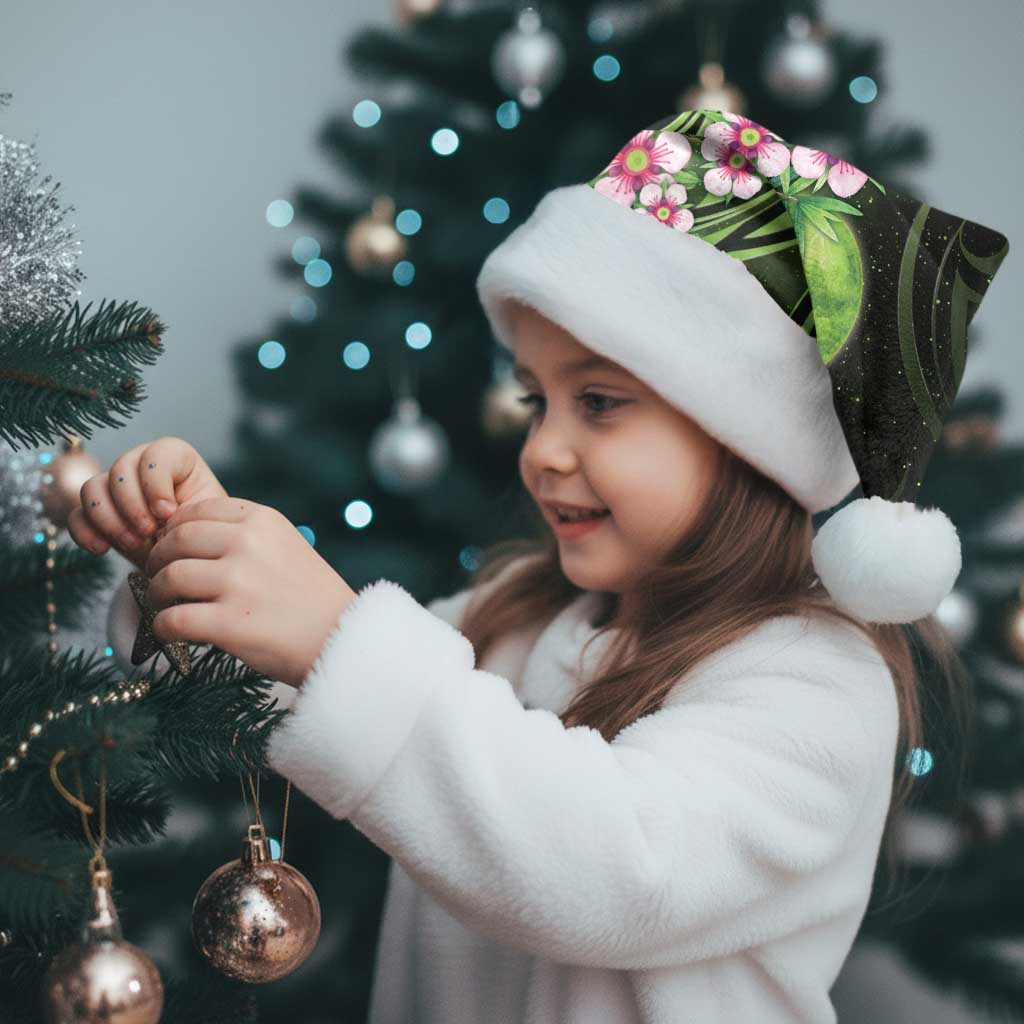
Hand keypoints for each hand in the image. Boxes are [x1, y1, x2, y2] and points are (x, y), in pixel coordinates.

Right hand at [67, 437, 227, 570]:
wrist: (189, 559)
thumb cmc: (203, 534)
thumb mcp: (206, 519)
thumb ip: (189, 509)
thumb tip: (162, 515)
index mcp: (176, 459)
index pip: (156, 454)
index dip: (156, 483)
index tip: (168, 513)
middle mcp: (141, 466)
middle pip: (120, 469)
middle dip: (132, 505)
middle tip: (148, 533)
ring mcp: (115, 488)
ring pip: (92, 488)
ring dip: (109, 519)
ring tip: (133, 544)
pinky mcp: (97, 514)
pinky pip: (76, 515)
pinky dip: (85, 532)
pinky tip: (102, 549)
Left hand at [142, 496, 357, 687]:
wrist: (343, 639)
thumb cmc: (312, 598)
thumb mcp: (287, 546)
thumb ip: (246, 536)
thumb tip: (185, 537)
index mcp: (263, 520)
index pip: (198, 511)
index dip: (175, 530)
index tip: (172, 547)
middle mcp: (248, 544)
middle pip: (176, 541)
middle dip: (158, 560)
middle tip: (157, 577)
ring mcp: (238, 583)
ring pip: (169, 578)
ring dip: (157, 594)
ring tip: (165, 605)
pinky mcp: (229, 623)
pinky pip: (172, 620)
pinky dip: (163, 627)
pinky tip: (170, 632)